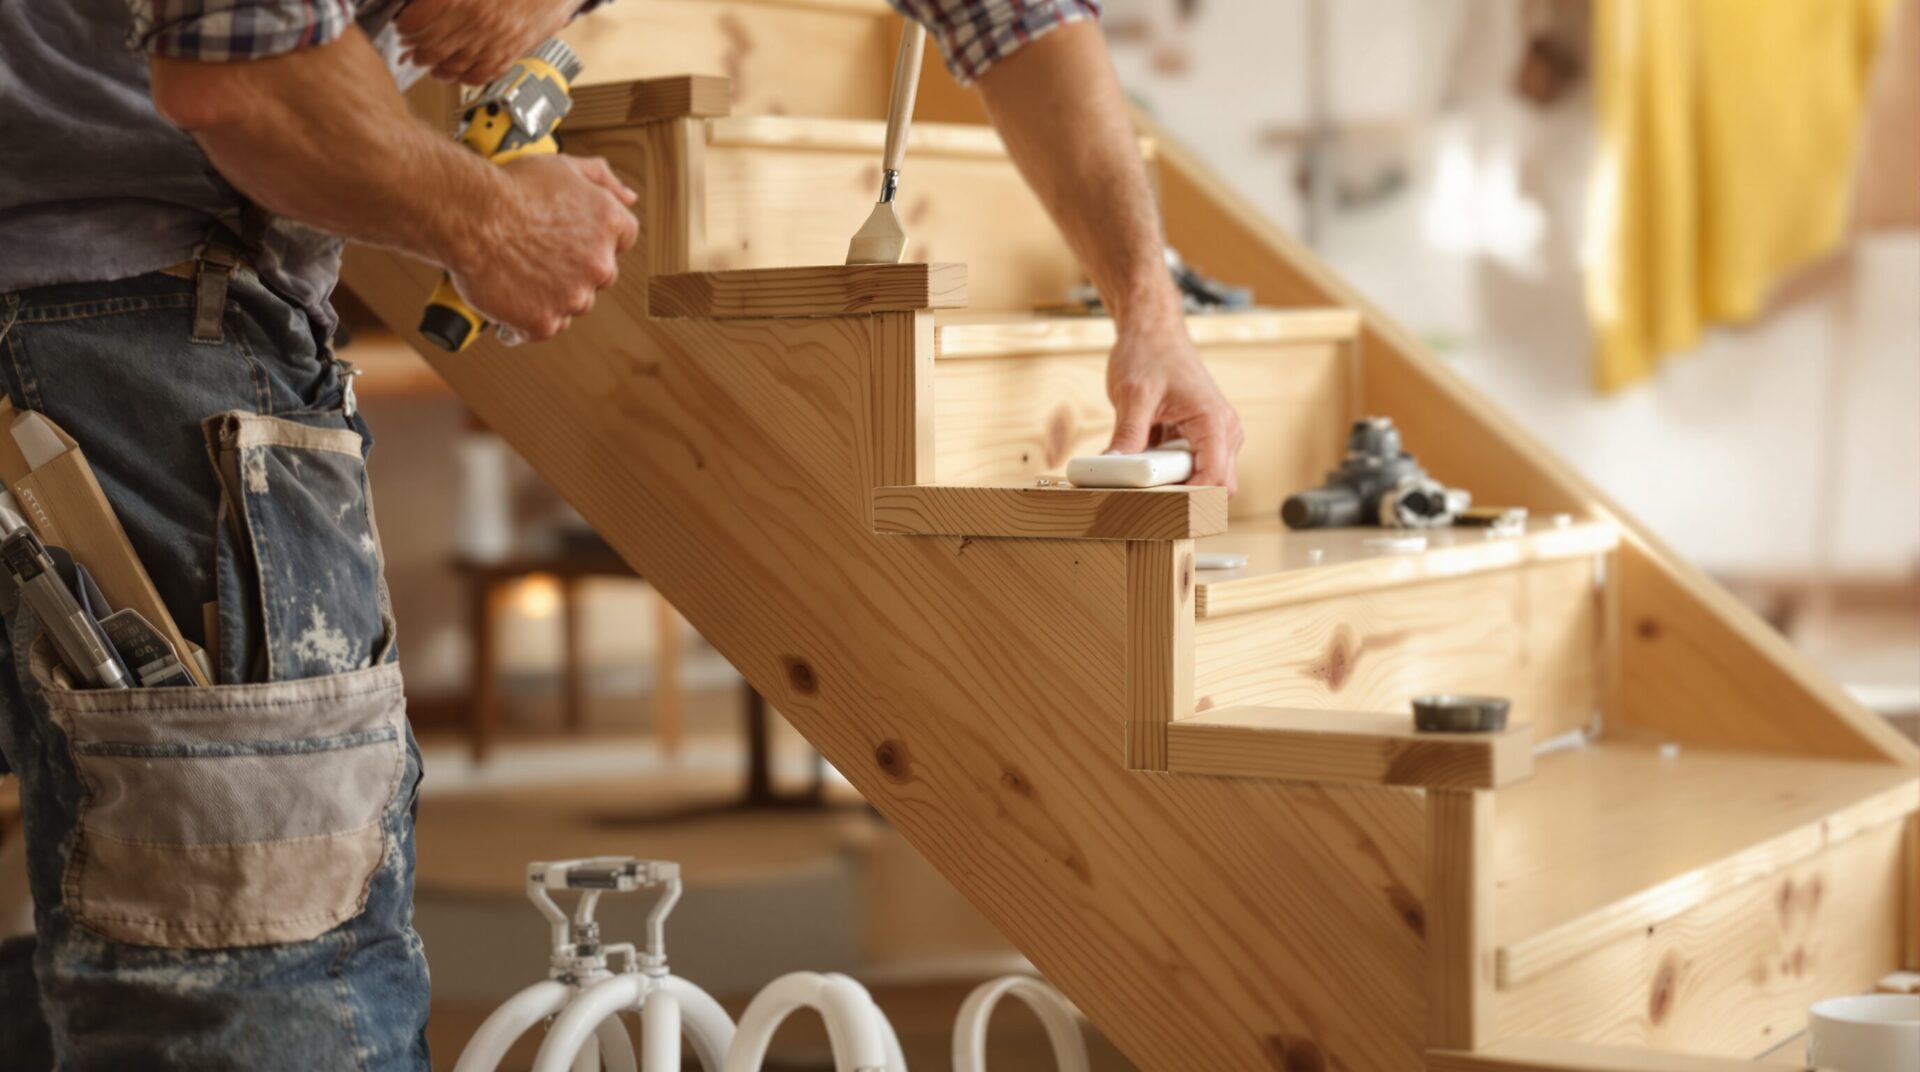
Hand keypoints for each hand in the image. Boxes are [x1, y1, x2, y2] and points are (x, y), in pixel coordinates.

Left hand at [395, 0, 580, 85]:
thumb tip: (426, 2)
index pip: (419, 20)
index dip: (406, 25)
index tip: (402, 24)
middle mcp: (477, 24)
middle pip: (432, 45)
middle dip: (416, 48)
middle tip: (409, 46)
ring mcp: (495, 42)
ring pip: (453, 65)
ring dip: (435, 65)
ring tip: (426, 61)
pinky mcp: (511, 54)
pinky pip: (481, 74)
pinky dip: (463, 77)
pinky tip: (452, 73)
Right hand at [447, 154, 637, 342]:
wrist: (468, 214)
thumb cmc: (510, 186)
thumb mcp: (562, 166)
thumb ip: (602, 179)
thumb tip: (629, 197)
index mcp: (609, 224)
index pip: (622, 239)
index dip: (594, 238)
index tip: (571, 237)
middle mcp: (599, 264)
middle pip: (599, 276)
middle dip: (575, 269)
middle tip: (539, 256)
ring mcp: (573, 296)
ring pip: (572, 304)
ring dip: (552, 296)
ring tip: (518, 276)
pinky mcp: (544, 321)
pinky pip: (542, 328)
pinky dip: (524, 322)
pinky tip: (506, 303)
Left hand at [1106, 324, 1243, 494]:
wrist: (1153, 331)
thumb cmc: (1149, 354)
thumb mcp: (1133, 396)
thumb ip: (1127, 435)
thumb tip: (1113, 469)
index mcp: (1215, 421)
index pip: (1215, 479)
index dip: (1189, 499)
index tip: (1156, 505)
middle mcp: (1225, 431)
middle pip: (1217, 488)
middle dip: (1184, 498)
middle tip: (1145, 495)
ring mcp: (1216, 436)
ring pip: (1206, 481)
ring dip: (1176, 485)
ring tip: (1142, 472)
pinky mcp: (1202, 438)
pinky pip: (1191, 468)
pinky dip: (1169, 473)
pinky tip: (1145, 461)